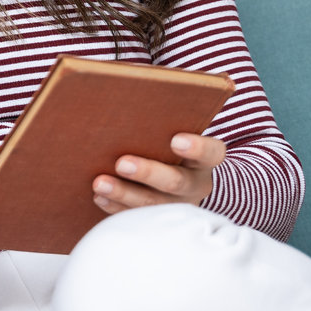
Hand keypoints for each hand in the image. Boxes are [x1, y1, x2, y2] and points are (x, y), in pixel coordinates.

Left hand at [91, 133, 225, 214]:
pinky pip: (136, 216)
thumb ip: (163, 120)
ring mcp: (176, 205)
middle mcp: (194, 185)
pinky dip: (116, 206)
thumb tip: (131, 91)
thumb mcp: (177, 132)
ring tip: (100, 182)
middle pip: (176, 182)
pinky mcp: (157, 219)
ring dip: (124, 193)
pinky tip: (99, 196)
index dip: (196, 147)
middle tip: (122, 162)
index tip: (176, 139)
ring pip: (153, 203)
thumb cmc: (171, 144)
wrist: (184, 181)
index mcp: (204, 160)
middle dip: (148, 172)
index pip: (210, 153)